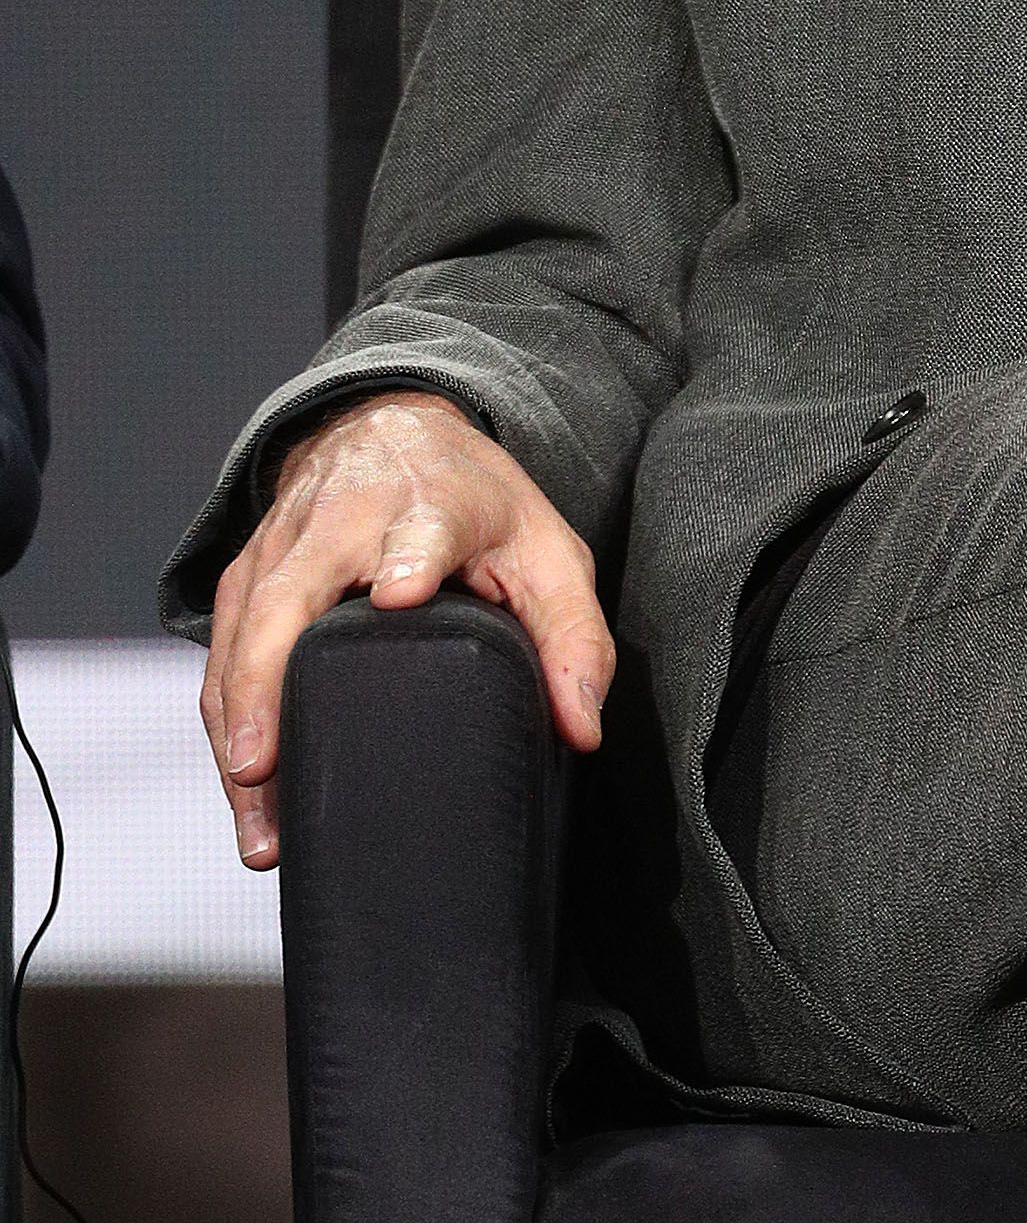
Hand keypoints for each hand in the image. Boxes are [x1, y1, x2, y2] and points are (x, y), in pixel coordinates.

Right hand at [199, 390, 615, 868]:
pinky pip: (220, 654)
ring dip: (238, 728)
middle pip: (292, 592)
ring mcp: (283, 544)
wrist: (394, 429)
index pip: (423, 528)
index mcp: (434, 502)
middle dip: (268, 675)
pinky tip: (246, 793)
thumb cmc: (475, 503)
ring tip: (259, 819)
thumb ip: (573, 637)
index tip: (399, 594)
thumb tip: (581, 729)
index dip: (411, 559)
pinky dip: (225, 724)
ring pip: (240, 637)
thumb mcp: (546, 551)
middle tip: (263, 762)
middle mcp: (345, 517)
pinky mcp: (244, 575)